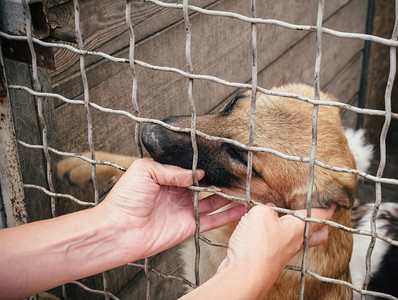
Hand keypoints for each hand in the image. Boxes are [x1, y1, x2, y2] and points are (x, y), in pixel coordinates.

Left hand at [99, 158, 245, 258]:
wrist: (118, 230)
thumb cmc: (124, 200)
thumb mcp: (144, 171)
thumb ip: (172, 170)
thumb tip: (197, 173)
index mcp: (167, 178)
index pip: (191, 169)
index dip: (205, 165)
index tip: (222, 159)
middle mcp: (178, 193)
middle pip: (206, 185)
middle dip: (221, 179)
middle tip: (239, 173)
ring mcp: (185, 210)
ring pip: (213, 201)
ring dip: (228, 196)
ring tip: (245, 188)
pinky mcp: (189, 227)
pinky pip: (212, 220)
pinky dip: (227, 215)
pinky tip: (240, 208)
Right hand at [216, 204, 334, 296]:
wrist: (243, 277)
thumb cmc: (256, 248)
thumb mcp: (261, 214)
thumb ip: (267, 207)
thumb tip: (267, 209)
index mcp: (299, 229)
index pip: (320, 217)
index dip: (327, 208)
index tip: (332, 203)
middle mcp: (293, 244)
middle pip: (314, 235)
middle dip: (317, 225)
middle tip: (315, 215)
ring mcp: (281, 254)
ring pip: (294, 240)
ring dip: (293, 229)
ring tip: (285, 218)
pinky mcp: (268, 261)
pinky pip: (276, 245)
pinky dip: (274, 237)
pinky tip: (263, 232)